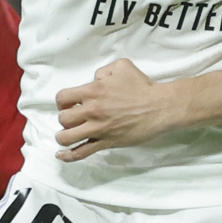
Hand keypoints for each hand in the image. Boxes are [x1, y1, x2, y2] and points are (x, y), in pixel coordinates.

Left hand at [55, 59, 175, 160]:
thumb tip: (94, 80)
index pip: (62, 98)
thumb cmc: (143, 87)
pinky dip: (68, 156)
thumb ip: (103, 71)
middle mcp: (92, 110)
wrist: (160, 107)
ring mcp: (98, 128)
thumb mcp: (122, 66)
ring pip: (66, 137)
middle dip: (65, 119)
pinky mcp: (106, 142)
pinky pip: (82, 152)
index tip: (69, 104)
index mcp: (93, 91)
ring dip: (64, 136)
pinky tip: (61, 155)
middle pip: (63, 119)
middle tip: (74, 119)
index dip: (63, 102)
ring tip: (69, 135)